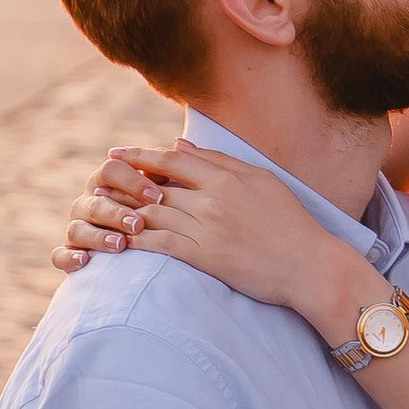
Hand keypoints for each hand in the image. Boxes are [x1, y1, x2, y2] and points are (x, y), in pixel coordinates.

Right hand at [55, 145, 172, 276]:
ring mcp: (77, 227)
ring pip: (77, 229)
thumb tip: (178, 145)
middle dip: (117, 213)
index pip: (112, 170)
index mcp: (107, 180)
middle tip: (138, 224)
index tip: (158, 197)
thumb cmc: (156, 210)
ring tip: (120, 245)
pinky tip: (85, 261)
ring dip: (98, 237)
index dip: (133, 181)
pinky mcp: (68, 253)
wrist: (142, 246)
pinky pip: (60, 255)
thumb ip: (166, 171)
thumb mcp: (161, 191)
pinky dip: (69, 257)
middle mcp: (88, 201)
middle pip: (96, 202)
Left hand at [111, 146, 364, 341]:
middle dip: (123, 183)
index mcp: (227, 177)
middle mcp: (213, 199)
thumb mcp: (260, 179)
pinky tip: (120, 238)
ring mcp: (208, 229)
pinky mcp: (206, 258)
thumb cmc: (291, 222)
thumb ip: (219, 162)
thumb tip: (181, 144)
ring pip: (153, 213)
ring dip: (123, 211)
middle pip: (156, 185)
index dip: (140, 155)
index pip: (173, 159)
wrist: (311, 265)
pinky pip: (161, 244)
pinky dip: (137, 239)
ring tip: (102, 209)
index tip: (117, 154)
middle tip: (98, 182)